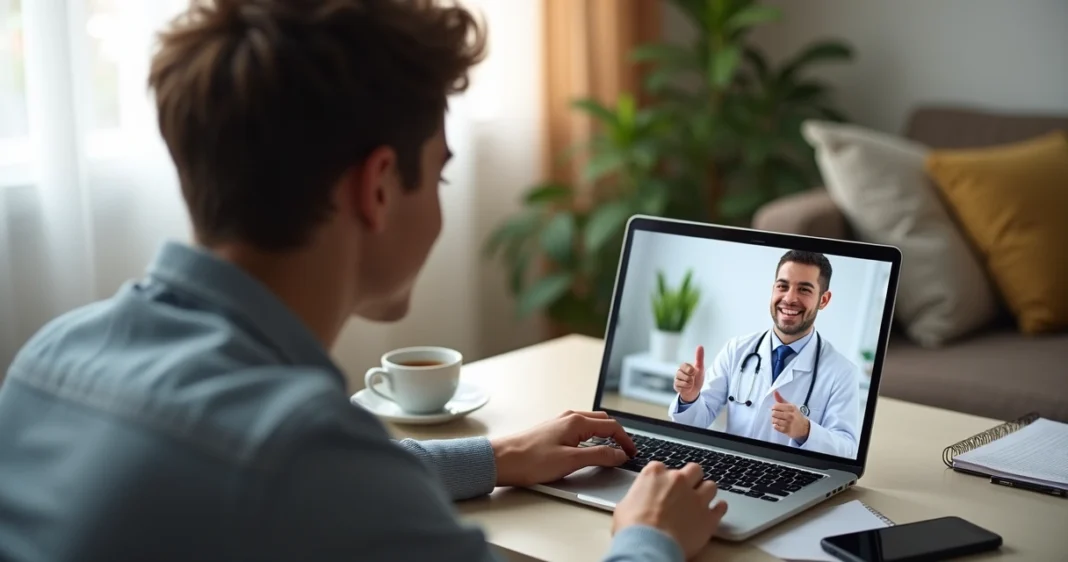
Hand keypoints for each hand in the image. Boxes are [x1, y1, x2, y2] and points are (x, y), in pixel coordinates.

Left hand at [489, 410, 636, 486]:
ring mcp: (559, 424)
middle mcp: (568, 418)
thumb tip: (619, 454)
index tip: (632, 453)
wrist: (500, 460)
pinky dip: (590, 438)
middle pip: (602, 421)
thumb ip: (599, 456)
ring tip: (611, 451)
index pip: (611, 426)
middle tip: (625, 451)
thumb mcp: (570, 461)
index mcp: (576, 422)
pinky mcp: (551, 432)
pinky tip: (588, 450)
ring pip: (590, 425)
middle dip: (617, 434)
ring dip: (603, 435)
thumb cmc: (529, 460)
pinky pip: (578, 430)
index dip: (625, 440)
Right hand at [612, 461, 728, 558]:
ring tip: (701, 502)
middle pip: (693, 470)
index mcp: (655, 474)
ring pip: (711, 485)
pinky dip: (719, 509)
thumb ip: (637, 497)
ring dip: (706, 492)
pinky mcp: (708, 516)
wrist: (648, 545)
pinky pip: (721, 507)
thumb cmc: (633, 528)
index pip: (663, 467)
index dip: (664, 479)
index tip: (663, 487)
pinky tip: (714, 512)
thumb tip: (636, 503)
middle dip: (691, 478)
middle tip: (686, 490)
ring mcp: (696, 497)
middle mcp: (678, 480)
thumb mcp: (624, 506)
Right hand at [673, 345, 704, 402]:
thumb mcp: (700, 368)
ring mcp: (676, 379)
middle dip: (689, 378)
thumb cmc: (697, 378)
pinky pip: (680, 387)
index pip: (684, 366)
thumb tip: (700, 346)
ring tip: (690, 384)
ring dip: (688, 384)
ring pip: (681, 381)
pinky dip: (686, 388)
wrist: (696, 391)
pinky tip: (687, 388)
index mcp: (684, 366)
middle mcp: (679, 372)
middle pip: (681, 374)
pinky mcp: (675, 386)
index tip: (694, 372)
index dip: (690, 370)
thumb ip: (699, 357)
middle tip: (692, 379)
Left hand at [771, 391, 809, 440]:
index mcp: (791, 407)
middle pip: (774, 413)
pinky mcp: (787, 430)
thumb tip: (774, 392)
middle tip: (777, 415)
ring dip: (774, 420)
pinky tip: (779, 424)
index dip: (774, 408)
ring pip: (774, 420)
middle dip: (773, 414)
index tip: (776, 409)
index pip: (776, 406)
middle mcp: (790, 415)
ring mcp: (788, 423)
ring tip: (778, 420)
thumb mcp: (790, 406)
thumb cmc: (796, 415)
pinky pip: (776, 427)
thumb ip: (781, 399)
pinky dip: (776, 426)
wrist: (804, 428)